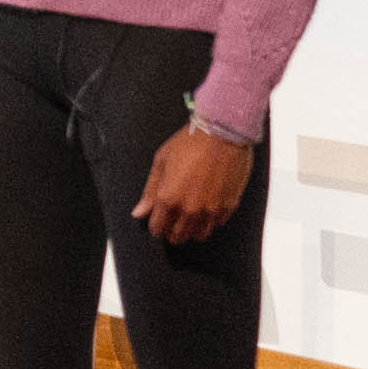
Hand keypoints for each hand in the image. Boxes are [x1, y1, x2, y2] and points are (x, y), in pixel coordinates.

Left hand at [133, 125, 253, 244]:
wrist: (223, 132)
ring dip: (192, 229)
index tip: (158, 219)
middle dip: (172, 230)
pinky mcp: (228, 206)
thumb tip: (139, 213)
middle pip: (177, 236)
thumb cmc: (190, 142)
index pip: (157, 229)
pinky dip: (211, 219)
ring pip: (198, 235)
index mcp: (169, 198)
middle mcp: (190, 209)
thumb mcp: (161, 161)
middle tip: (174, 218)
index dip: (156, 225)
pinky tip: (208, 205)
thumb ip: (150, 191)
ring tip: (191, 216)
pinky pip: (217, 224)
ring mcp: (211, 210)